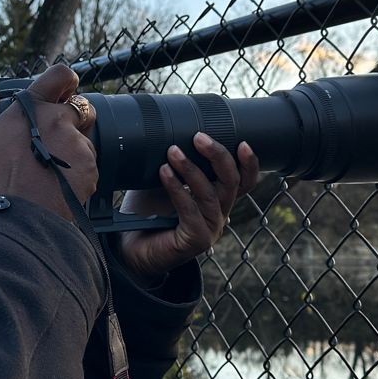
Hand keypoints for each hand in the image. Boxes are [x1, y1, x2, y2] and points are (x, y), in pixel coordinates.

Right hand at [0, 64, 97, 220]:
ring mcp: (78, 144)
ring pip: (85, 142)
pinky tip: (58, 187)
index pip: (62, 75)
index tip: (63, 93)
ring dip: (74, 152)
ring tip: (50, 173)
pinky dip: (79, 175)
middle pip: (82, 110)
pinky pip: (89, 167)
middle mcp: (60, 120)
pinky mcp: (90, 168)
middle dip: (74, 122)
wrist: (13, 219)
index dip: (66, 83)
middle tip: (52, 145)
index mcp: (33, 108)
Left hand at [115, 134, 258, 283]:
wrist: (128, 247)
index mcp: (218, 200)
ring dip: (191, 169)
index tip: (242, 142)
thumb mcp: (162, 181)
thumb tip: (168, 131)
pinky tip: (164, 172)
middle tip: (199, 137)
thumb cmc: (146, 212)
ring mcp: (210, 229)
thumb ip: (173, 163)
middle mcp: (219, 214)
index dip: (249, 164)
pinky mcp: (196, 240)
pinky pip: (190, 210)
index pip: (244, 182)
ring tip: (172, 151)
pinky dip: (177, 188)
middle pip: (232, 182)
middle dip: (218, 156)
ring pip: (210, 194)